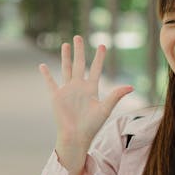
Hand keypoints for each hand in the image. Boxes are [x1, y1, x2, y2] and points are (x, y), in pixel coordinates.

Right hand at [39, 35, 133, 155]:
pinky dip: (46, 74)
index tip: (102, 45)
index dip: (99, 58)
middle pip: (79, 64)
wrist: (76, 137)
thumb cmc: (91, 126)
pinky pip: (51, 83)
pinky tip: (42, 66)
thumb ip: (116, 96)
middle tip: (78, 37)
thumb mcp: (105, 109)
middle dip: (79, 51)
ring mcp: (67, 91)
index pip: (95, 69)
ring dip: (65, 57)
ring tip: (65, 44)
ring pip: (66, 69)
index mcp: (91, 89)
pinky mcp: (56, 97)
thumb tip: (131, 87)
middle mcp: (79, 87)